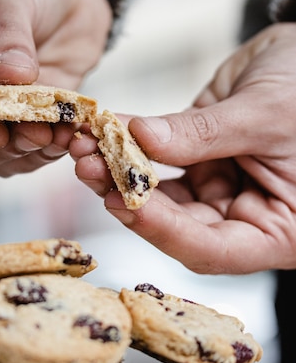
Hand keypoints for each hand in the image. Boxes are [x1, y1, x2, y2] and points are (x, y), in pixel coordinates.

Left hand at [70, 23, 295, 273]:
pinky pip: (161, 158)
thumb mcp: (266, 113)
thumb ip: (203, 133)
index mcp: (278, 229)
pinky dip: (132, 144)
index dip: (164, 232)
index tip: (123, 203)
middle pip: (178, 225)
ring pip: (162, 194)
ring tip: (86, 147)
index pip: (213, 249)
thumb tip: (139, 138)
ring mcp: (220, 188)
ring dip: (120, 172)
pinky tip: (105, 129)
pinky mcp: (201, 159)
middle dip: (130, 197)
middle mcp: (245, 216)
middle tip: (90, 168)